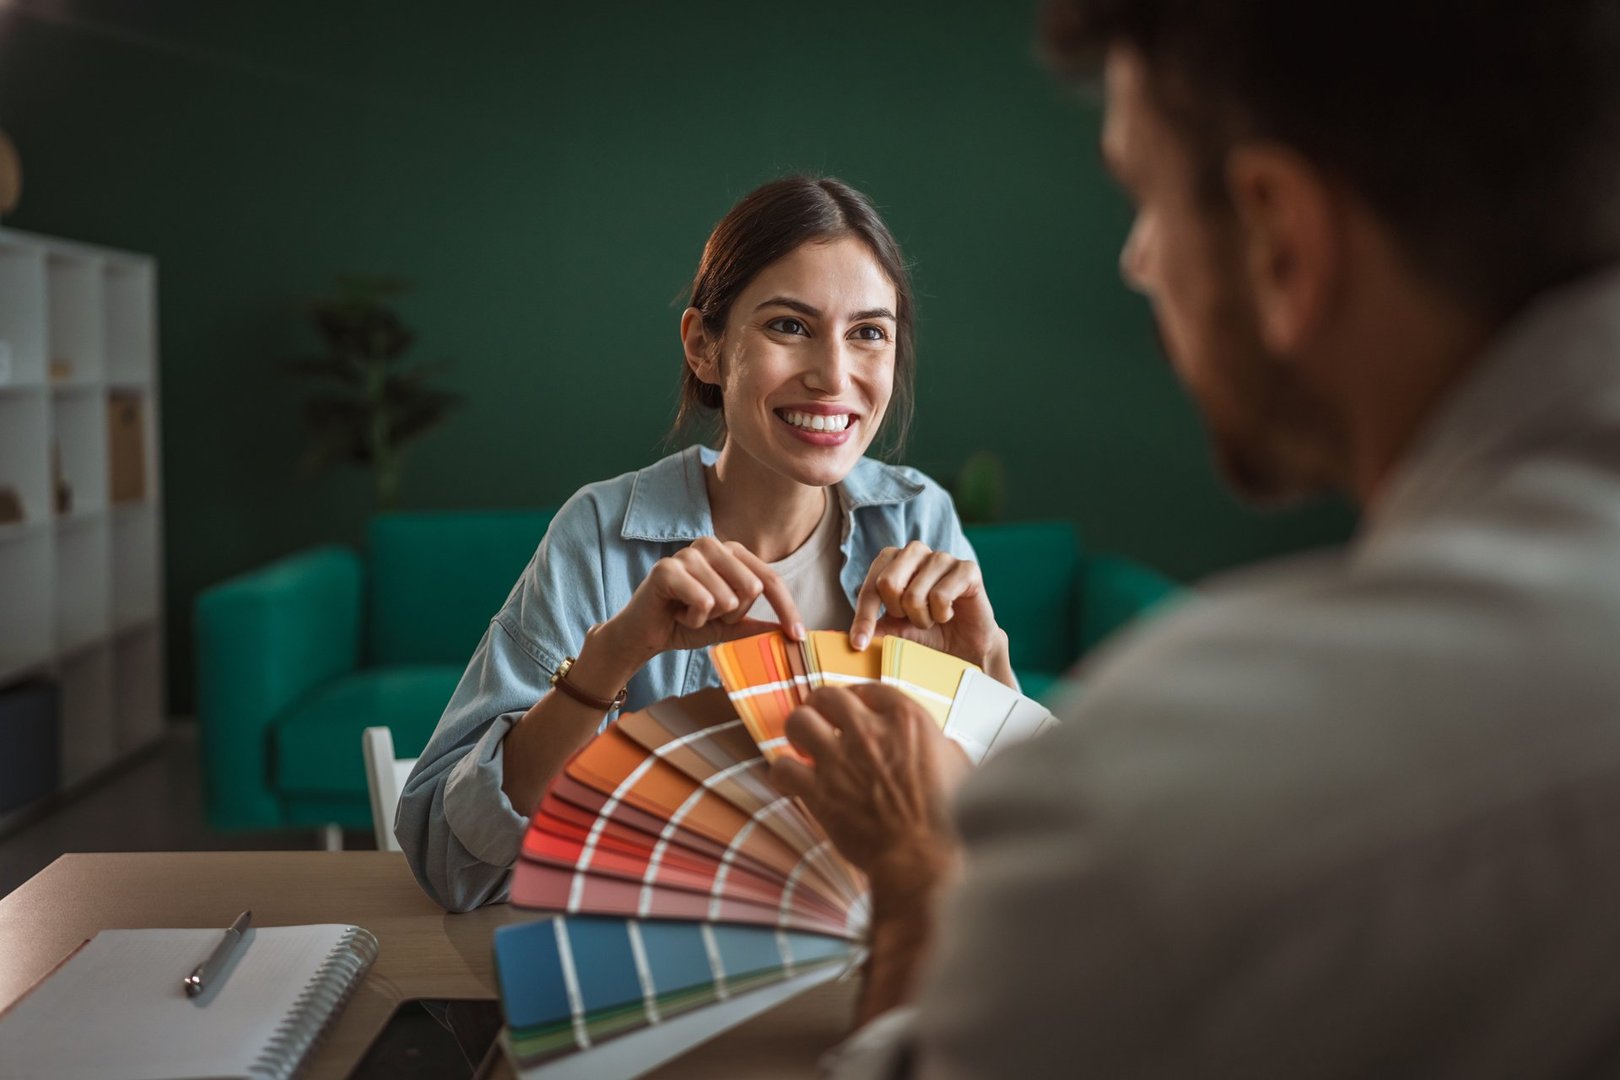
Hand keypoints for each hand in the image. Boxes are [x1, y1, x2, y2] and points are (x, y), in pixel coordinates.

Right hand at [601, 536, 804, 670]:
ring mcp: (688, 553)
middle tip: (706, 614)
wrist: (643, 635)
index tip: (798, 637)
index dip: (787, 609)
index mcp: (730, 553)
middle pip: (752, 588)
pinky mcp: (667, 568)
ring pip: (727, 598)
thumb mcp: (728, 626)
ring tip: (688, 613)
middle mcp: (711, 545)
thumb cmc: (685, 624)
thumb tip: (792, 632)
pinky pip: (703, 601)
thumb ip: (757, 624)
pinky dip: (693, 619)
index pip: (769, 579)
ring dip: (708, 618)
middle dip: (733, 614)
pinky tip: (676, 613)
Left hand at [769, 683, 965, 898]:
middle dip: (821, 705)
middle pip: (828, 696)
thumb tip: (940, 745)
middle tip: (820, 717)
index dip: (858, 697)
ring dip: (798, 730)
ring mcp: (839, 759)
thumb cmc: (948, 817)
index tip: (855, 708)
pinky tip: (793, 779)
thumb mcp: (960, 767)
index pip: (871, 689)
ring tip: (803, 744)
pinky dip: (783, 772)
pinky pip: (782, 767)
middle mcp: (869, 731)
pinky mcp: (818, 791)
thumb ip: (942, 746)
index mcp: (907, 720)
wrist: (923, 857)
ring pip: (799, 721)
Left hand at [850, 541, 1001, 666]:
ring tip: (933, 618)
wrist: (963, 647)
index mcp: (893, 558)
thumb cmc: (926, 633)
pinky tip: (950, 614)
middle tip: (914, 619)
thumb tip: (846, 637)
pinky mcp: (967, 568)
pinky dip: (941, 614)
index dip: (864, 616)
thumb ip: (871, 627)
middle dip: (899, 613)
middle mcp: (916, 551)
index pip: (871, 584)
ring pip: (914, 594)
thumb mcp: (892, 630)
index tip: (859, 644)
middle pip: (888, 583)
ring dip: (922, 618)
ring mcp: (943, 557)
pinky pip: (940, 596)